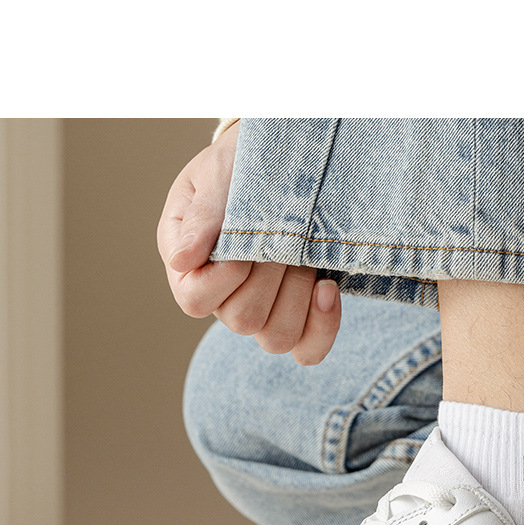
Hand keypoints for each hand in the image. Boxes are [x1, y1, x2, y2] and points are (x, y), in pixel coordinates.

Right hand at [156, 122, 340, 364]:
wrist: (282, 162)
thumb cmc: (239, 166)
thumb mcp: (216, 176)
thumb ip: (203, 216)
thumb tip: (181, 261)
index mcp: (189, 267)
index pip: (195, 301)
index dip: (226, 276)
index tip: (248, 238)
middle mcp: (222, 299)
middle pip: (243, 320)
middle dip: (272, 274)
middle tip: (285, 231)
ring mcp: (262, 312)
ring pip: (276, 338)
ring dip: (298, 295)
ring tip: (304, 254)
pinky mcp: (298, 318)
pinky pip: (307, 350)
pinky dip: (322, 327)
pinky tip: (328, 288)